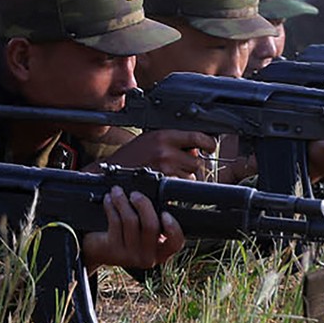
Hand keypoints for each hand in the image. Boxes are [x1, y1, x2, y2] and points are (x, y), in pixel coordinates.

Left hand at [80, 187, 184, 269]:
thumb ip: (157, 213)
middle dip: (143, 204)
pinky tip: (108, 200)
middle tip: (134, 194)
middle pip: (151, 226)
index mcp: (161, 251)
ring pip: (131, 221)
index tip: (165, 213)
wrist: (96, 250)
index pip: (175, 243)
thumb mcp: (142, 227)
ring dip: (123, 201)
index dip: (173, 227)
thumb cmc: (124, 233)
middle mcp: (148, 257)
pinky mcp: (114, 251)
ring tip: (116, 191)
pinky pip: (116, 222)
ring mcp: (131, 256)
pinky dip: (111, 206)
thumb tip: (178, 182)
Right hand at [103, 129, 218, 178]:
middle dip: (191, 164)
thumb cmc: (131, 156)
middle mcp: (165, 151)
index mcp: (163, 136)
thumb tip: (195, 148)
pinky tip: (165, 180)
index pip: (196, 136)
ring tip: (169, 172)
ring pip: (190, 175)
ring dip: (185, 176)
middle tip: (179, 163)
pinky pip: (180, 186)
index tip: (211, 146)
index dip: (208, 142)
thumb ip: (173, 141)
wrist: (112, 172)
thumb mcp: (151, 139)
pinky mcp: (162, 183)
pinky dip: (176, 185)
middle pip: (196, 161)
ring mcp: (165, 168)